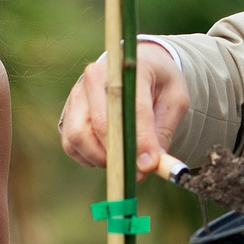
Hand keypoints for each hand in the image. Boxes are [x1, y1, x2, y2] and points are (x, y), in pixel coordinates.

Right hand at [59, 41, 190, 172]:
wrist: (135, 70)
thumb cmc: (157, 83)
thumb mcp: (174, 100)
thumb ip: (164, 130)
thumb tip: (150, 163)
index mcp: (125, 70)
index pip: (131, 108)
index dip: (141, 140)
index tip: (149, 165)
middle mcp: (94, 78)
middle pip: (99, 124)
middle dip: (119, 154)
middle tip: (139, 173)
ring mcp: (77, 96)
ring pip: (79, 137)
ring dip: (102, 158)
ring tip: (124, 162)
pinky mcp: (68, 114)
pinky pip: (71, 145)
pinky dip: (89, 159)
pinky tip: (108, 156)